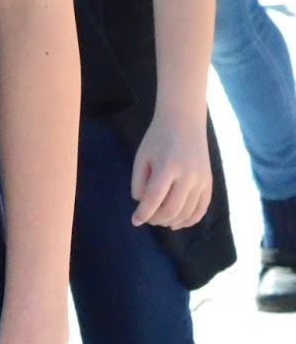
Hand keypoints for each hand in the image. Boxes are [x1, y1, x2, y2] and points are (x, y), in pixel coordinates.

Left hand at [131, 110, 211, 228]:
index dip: (143, 213)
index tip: (134, 221)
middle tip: (147, 218)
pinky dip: (189, 220)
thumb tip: (142, 204)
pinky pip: (201, 209)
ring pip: (187, 213)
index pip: (154, 198)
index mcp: (168, 166)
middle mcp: (188, 175)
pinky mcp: (209, 183)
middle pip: (172, 209)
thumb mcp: (143, 156)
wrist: (184, 120)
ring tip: (160, 220)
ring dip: (171, 221)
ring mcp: (201, 180)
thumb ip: (139, 181)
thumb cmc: (158, 138)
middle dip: (157, 219)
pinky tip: (177, 222)